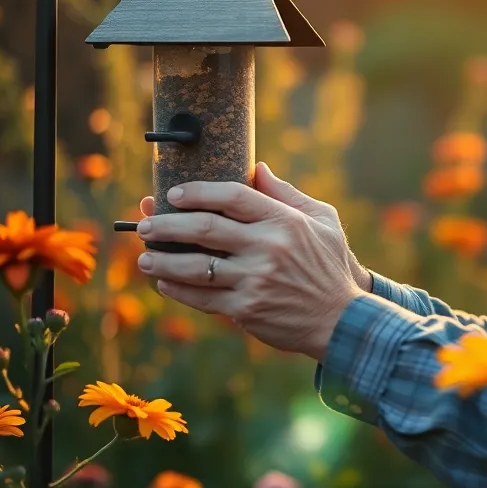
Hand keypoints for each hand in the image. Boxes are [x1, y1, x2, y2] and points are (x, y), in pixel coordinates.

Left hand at [135, 163, 371, 359]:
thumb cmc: (331, 265)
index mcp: (284, 221)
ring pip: (195, 266)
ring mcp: (254, 280)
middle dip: (167, 224)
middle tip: (145, 223)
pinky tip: (164, 283)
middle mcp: (266, 248)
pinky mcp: (246, 310)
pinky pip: (201, 297)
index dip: (198, 192)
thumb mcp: (322, 220)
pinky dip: (178, 290)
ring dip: (163, 260)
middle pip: (204, 229)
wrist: (342, 320)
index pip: (232, 197)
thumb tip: (257, 168)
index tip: (174, 194)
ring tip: (145, 257)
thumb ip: (287, 193)